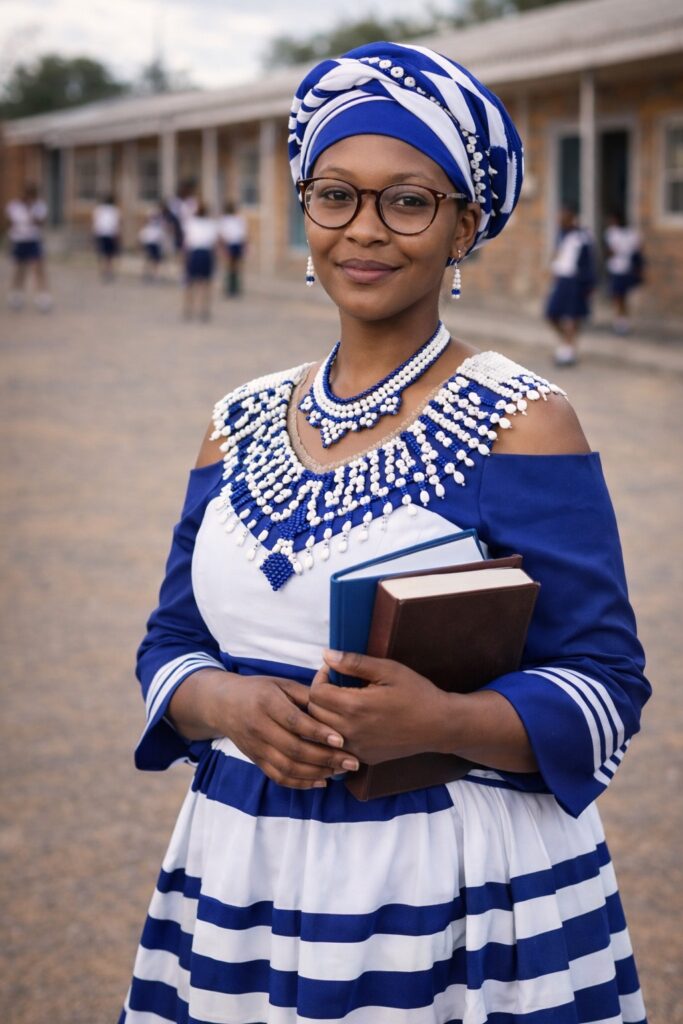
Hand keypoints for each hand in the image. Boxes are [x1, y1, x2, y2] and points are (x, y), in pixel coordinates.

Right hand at [217, 674, 359, 788]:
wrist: (223, 704)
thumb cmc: (258, 690)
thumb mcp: (281, 684)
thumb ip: (307, 694)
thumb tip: (338, 701)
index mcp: (266, 703)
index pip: (295, 722)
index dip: (318, 732)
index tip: (341, 740)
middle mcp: (259, 727)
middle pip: (294, 749)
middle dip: (326, 758)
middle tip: (351, 762)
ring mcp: (256, 747)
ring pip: (287, 767)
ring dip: (317, 773)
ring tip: (340, 771)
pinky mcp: (256, 760)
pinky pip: (279, 777)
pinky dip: (301, 783)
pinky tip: (321, 781)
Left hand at [307, 651, 450, 764]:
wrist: (439, 726)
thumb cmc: (416, 693)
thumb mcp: (388, 670)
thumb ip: (354, 663)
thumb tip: (326, 655)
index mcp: (354, 707)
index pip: (315, 693)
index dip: (320, 678)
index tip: (333, 671)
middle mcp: (350, 731)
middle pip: (313, 713)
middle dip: (319, 695)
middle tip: (336, 684)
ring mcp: (356, 748)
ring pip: (321, 732)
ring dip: (324, 715)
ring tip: (340, 702)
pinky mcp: (363, 758)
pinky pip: (336, 746)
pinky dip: (335, 733)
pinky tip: (351, 721)